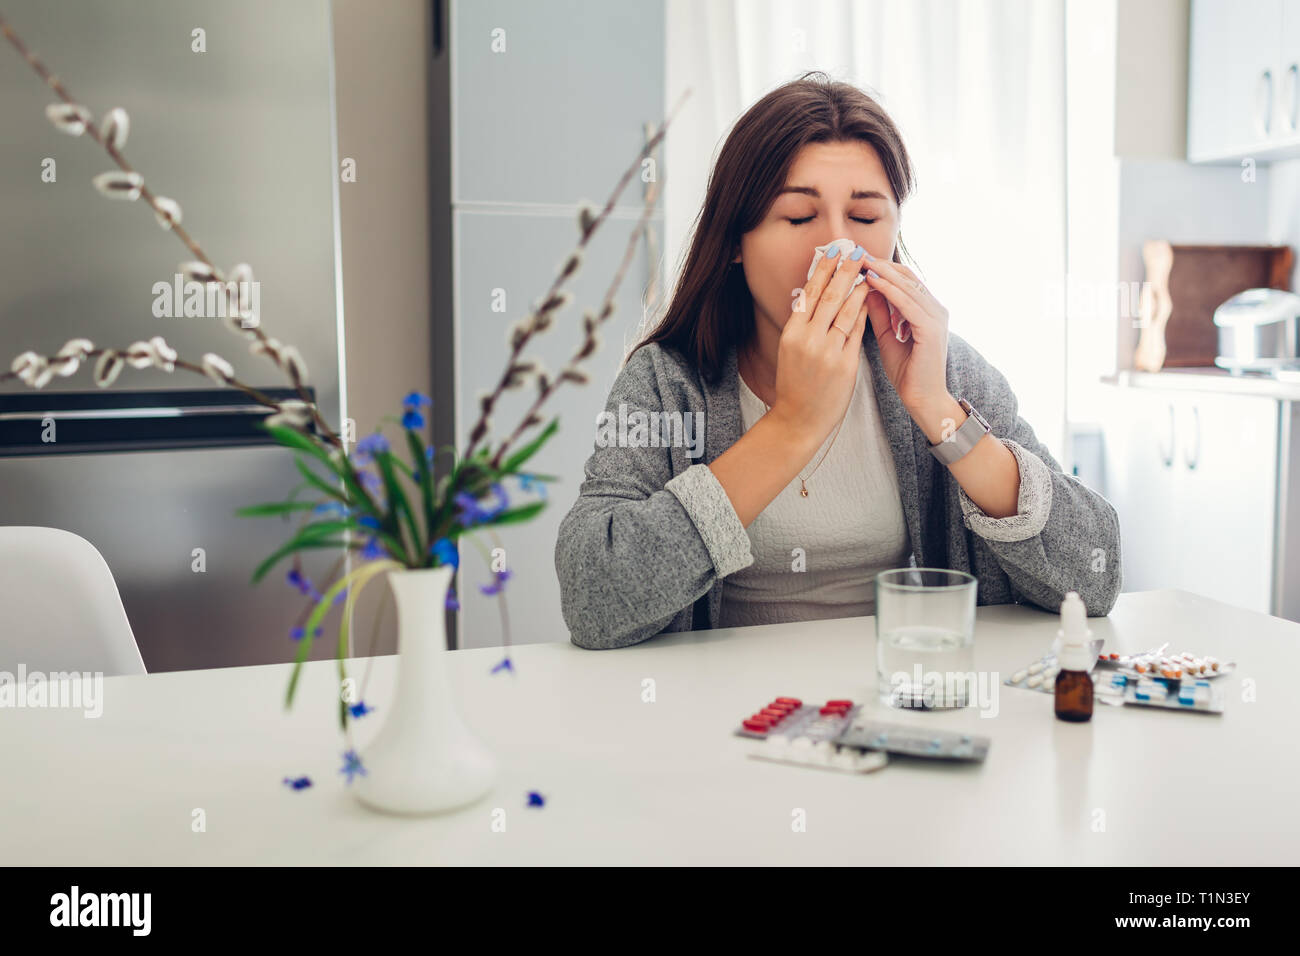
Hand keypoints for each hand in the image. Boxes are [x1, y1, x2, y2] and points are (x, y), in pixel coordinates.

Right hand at [767, 245, 870, 447]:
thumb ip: (803, 325)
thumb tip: (812, 296)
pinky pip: (857, 332)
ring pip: (845, 311)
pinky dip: (863, 312)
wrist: (799, 420)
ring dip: (858, 287)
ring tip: (866, 270)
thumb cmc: (795, 384)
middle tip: (854, 251)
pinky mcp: (845, 365)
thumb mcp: (790, 350)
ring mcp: (827, 352)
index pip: (808, 294)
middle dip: (843, 270)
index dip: (822, 270)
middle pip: (828, 296)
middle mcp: (808, 340)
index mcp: (791, 334)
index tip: (832, 252)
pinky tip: (870, 298)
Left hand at [862, 255, 951, 413]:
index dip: (882, 267)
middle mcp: (935, 309)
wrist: (922, 399)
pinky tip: (870, 281)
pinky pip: (907, 303)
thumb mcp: (887, 335)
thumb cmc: (906, 371)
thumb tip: (864, 289)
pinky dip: (889, 290)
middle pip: (907, 276)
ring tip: (860, 260)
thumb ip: (879, 312)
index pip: (904, 279)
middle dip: (881, 263)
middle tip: (856, 252)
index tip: (857, 259)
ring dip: (882, 271)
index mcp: (927, 309)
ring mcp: (936, 317)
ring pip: (907, 285)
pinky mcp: (931, 328)